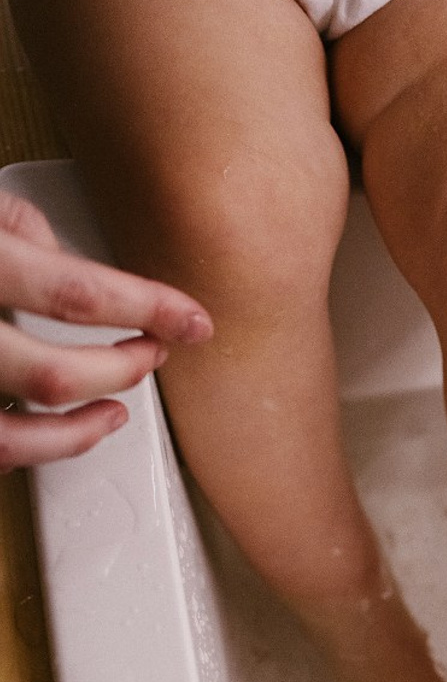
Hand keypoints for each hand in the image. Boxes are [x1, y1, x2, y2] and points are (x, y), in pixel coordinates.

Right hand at [0, 190, 211, 471]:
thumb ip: (23, 230)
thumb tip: (67, 256)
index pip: (76, 294)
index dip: (147, 310)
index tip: (194, 321)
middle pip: (56, 375)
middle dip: (121, 371)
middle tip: (154, 353)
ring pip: (15, 438)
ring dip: (79, 434)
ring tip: (116, 413)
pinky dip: (31, 451)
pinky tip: (54, 438)